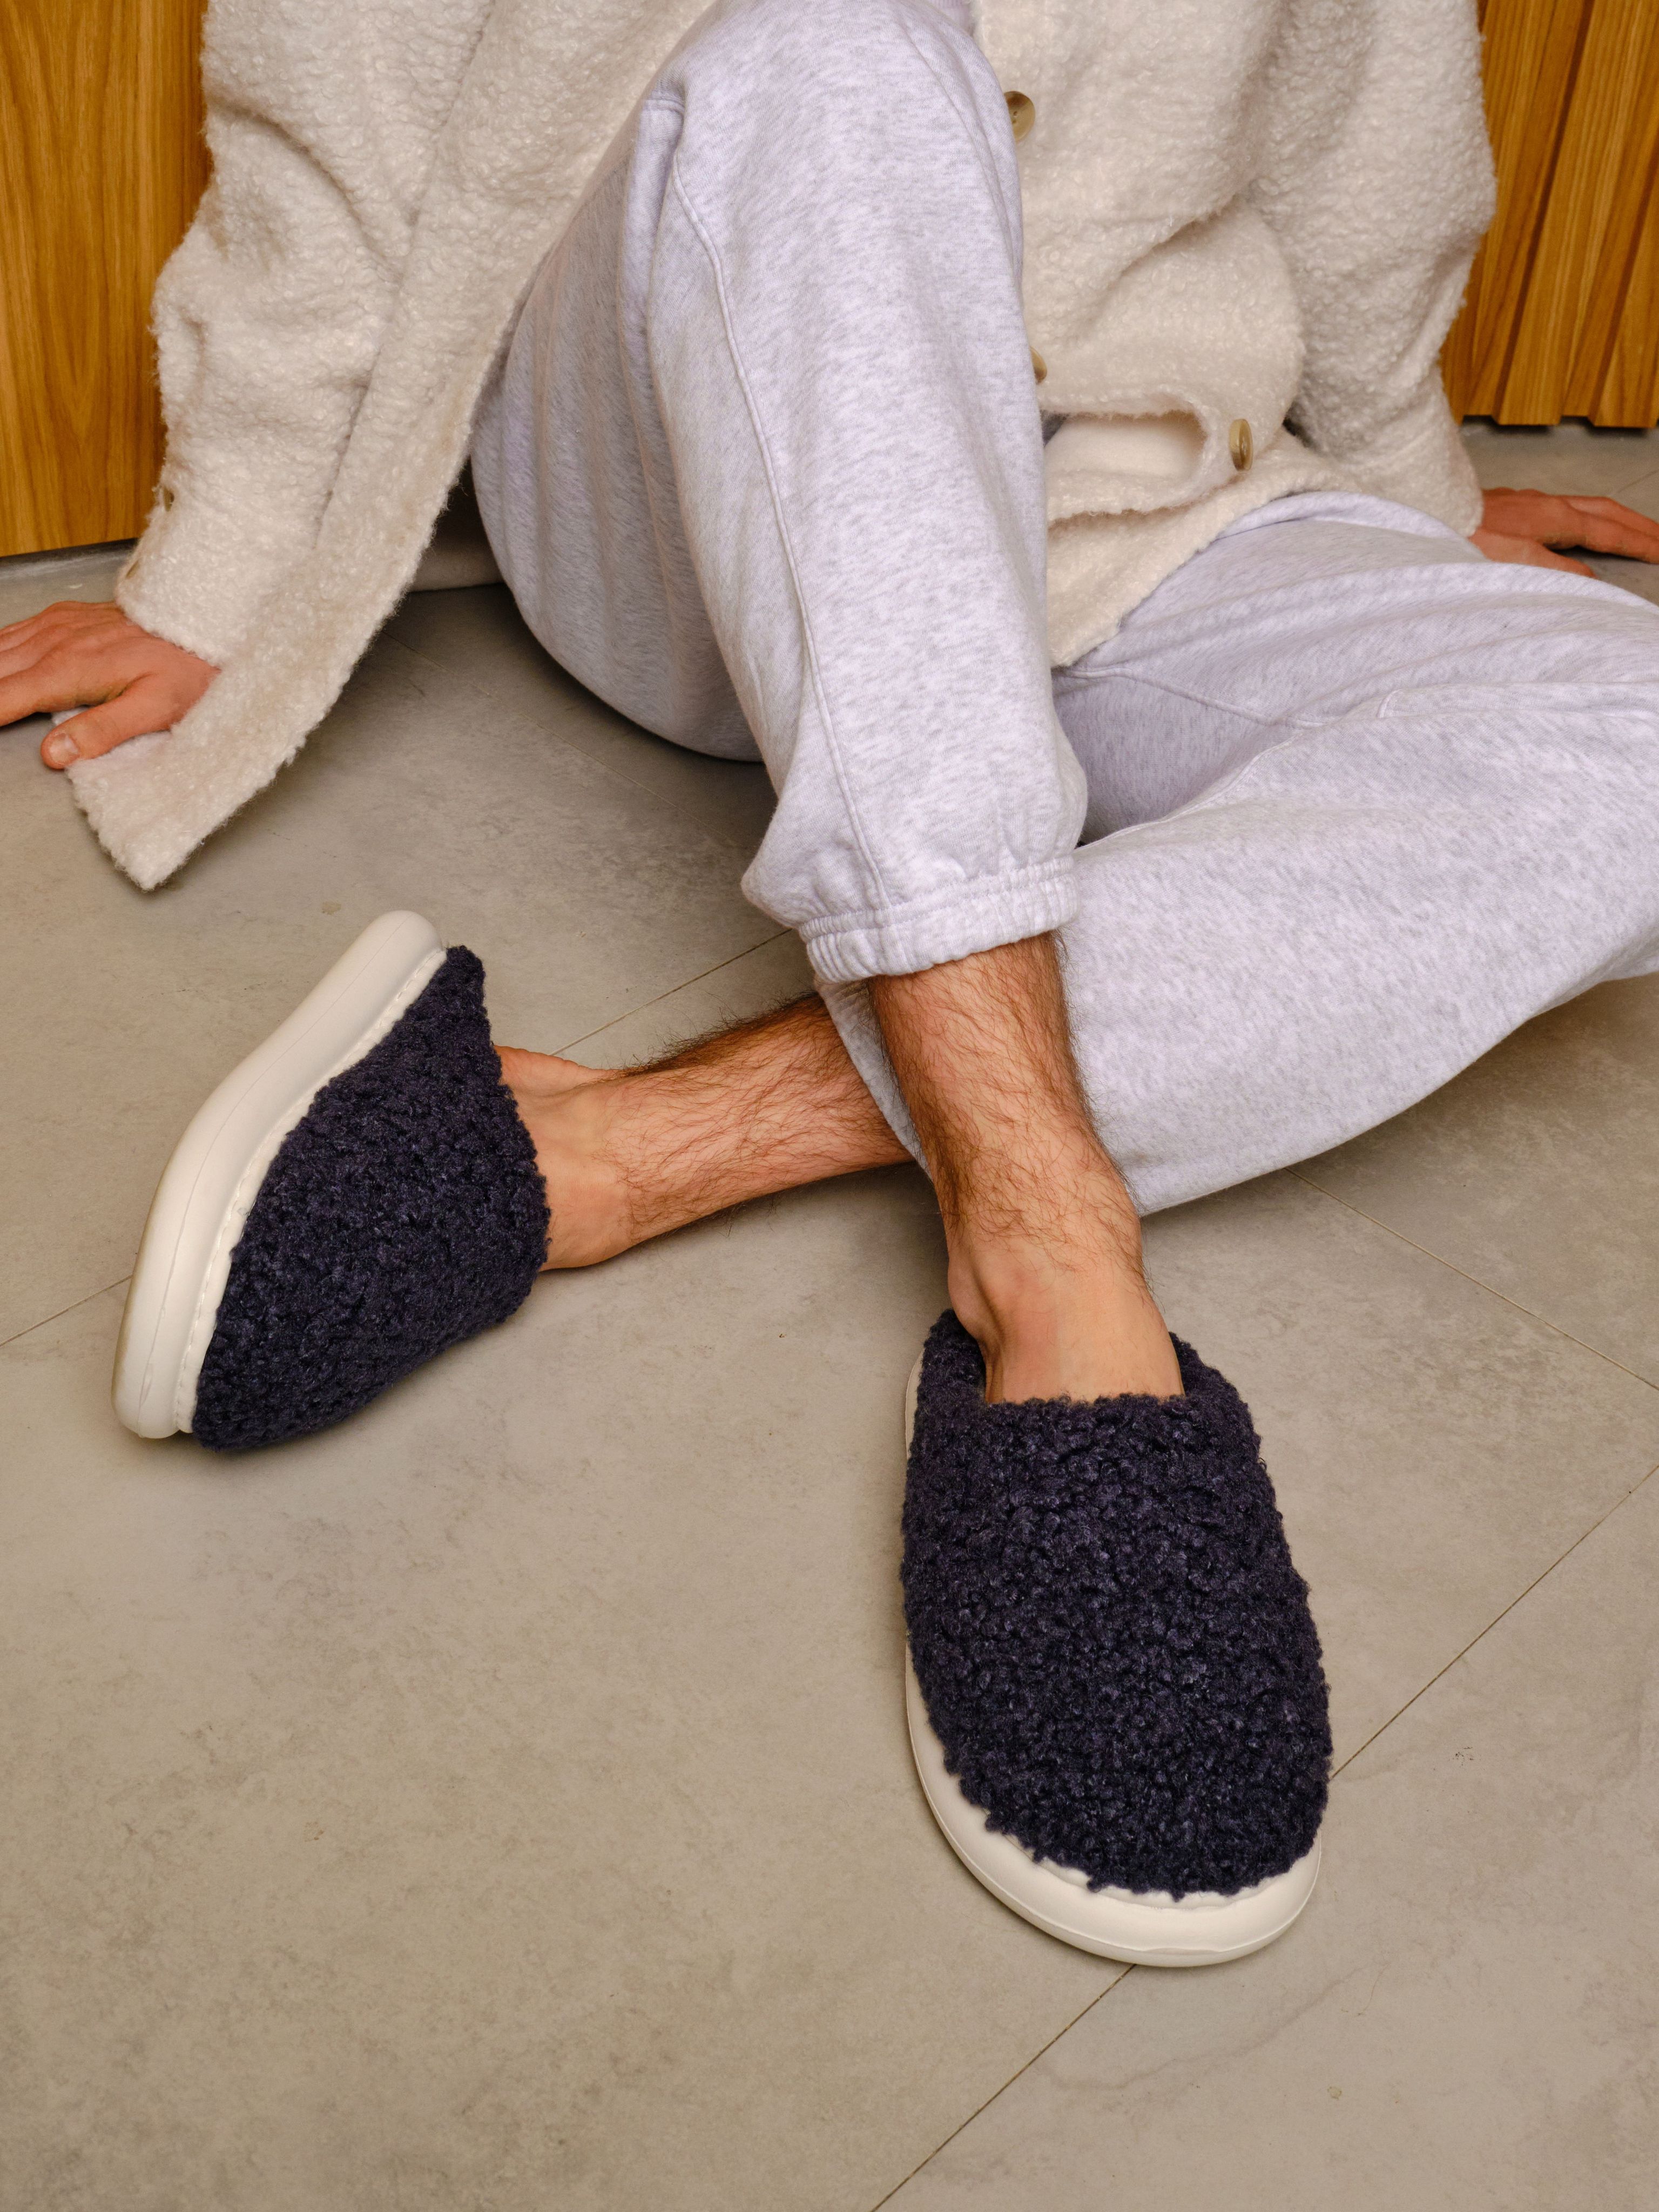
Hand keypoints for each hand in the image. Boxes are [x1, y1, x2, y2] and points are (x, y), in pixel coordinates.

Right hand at [0, 600, 216, 769]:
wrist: (204, 623)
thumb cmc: (187, 668)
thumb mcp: (154, 709)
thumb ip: (102, 730)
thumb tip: (55, 752)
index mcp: (70, 669)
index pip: (5, 696)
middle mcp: (56, 642)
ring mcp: (57, 625)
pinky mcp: (64, 616)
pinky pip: (15, 631)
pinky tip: (0, 662)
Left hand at [1472, 488, 1658, 575]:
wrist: (1431, 512)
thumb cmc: (1466, 539)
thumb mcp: (1514, 562)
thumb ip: (1556, 570)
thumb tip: (1591, 576)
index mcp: (1555, 518)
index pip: (1609, 532)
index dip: (1639, 543)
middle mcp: (1550, 504)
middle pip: (1608, 511)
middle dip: (1639, 525)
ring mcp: (1534, 501)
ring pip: (1589, 505)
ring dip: (1618, 518)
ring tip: (1635, 529)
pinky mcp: (1518, 504)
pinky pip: (1568, 506)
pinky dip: (1590, 515)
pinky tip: (1584, 524)